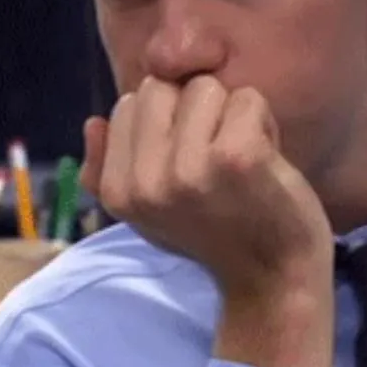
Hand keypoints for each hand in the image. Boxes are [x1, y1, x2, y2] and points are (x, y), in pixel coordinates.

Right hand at [80, 76, 334, 366]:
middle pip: (163, 87)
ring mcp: (191, 168)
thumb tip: (92, 121)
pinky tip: (267, 157)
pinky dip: (264, 121)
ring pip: (206, 88)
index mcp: (119, 191)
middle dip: (197, 110)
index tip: (193, 160)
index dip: (169, 121)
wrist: (274, 278)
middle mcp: (146, 181)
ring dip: (233, 115)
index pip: (130, 104)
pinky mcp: (237, 157)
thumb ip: (110, 169)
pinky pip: (248, 99)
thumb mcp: (150, 212)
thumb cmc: (217, 237)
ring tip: (243, 157)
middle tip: (220, 153)